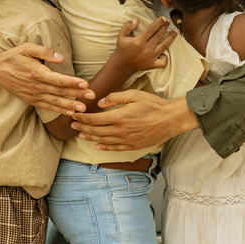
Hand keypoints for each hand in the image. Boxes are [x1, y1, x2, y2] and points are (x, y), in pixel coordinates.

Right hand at [0, 42, 91, 115]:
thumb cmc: (13, 57)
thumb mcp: (27, 48)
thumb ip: (44, 52)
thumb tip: (61, 58)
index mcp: (36, 73)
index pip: (58, 79)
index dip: (72, 82)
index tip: (85, 84)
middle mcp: (35, 86)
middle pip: (60, 91)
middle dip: (77, 94)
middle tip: (92, 96)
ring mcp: (33, 95)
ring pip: (55, 101)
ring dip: (70, 105)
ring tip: (83, 109)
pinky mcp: (31, 100)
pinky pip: (47, 106)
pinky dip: (59, 110)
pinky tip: (69, 112)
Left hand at [71, 90, 196, 150]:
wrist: (171, 119)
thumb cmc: (153, 105)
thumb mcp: (133, 95)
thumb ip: (114, 98)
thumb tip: (100, 102)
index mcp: (119, 117)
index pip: (94, 119)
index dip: (82, 118)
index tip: (74, 115)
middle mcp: (120, 131)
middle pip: (96, 131)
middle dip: (82, 127)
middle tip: (72, 125)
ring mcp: (127, 140)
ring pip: (103, 141)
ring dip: (90, 137)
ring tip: (80, 134)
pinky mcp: (133, 146)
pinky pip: (115, 148)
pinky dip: (104, 147)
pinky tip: (97, 145)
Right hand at [111, 17, 175, 70]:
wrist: (122, 64)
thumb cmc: (122, 48)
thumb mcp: (121, 35)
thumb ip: (128, 26)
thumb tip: (137, 19)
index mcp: (138, 41)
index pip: (151, 29)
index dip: (158, 22)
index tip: (163, 18)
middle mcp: (145, 49)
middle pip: (159, 35)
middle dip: (165, 27)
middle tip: (168, 21)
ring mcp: (150, 57)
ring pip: (165, 46)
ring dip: (171, 37)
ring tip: (175, 31)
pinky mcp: (152, 64)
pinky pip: (163, 61)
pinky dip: (165, 57)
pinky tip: (165, 52)